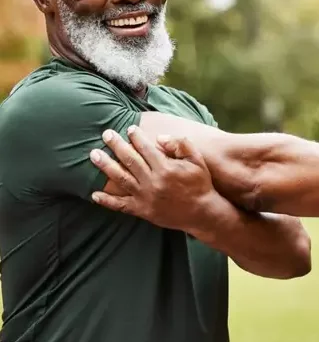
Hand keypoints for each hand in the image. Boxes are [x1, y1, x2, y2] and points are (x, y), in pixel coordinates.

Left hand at [89, 126, 215, 230]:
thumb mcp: (197, 160)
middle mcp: (152, 182)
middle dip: (116, 145)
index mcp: (165, 168)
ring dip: (106, 166)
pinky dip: (107, 200)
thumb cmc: (200, 184)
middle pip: (129, 160)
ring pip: (121, 179)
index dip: (136, 136)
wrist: (202, 213)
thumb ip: (180, 145)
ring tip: (94, 155)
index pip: (145, 148)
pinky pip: (121, 205)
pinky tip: (95, 194)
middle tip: (106, 134)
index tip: (130, 128)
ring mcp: (145, 197)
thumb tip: (159, 138)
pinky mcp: (143, 211)